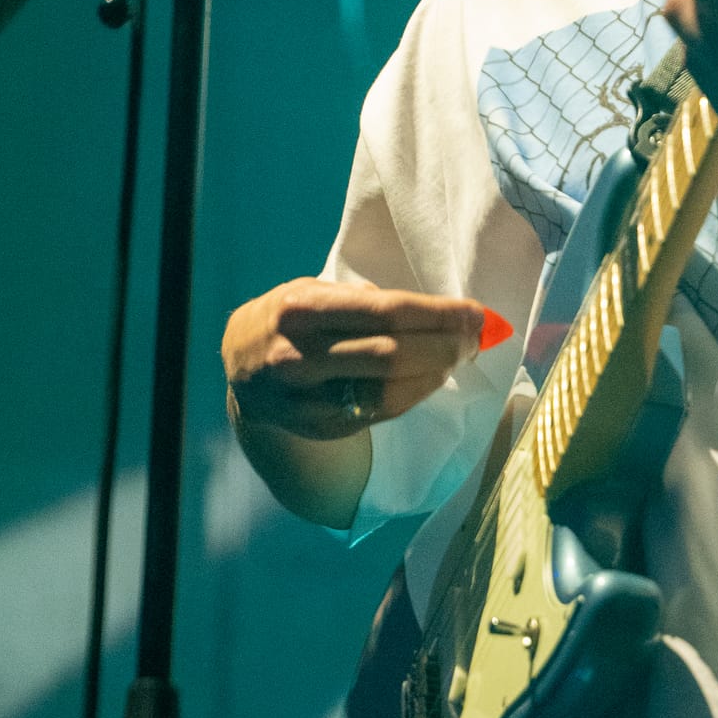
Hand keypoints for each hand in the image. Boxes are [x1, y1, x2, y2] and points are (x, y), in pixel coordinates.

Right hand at [221, 280, 487, 443]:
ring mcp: (307, 397)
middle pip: (392, 355)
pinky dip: (414, 394)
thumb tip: (440, 313)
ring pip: (388, 391)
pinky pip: (379, 412)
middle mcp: (300, 355)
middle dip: (445, 346)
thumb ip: (364, 299)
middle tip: (475, 338)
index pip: (385, 312)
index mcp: (302, 310)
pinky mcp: (318, 425)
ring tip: (458, 357)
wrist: (241, 368)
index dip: (438, 315)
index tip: (477, 314)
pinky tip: (432, 378)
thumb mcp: (311, 292)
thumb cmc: (291, 319)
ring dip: (435, 374)